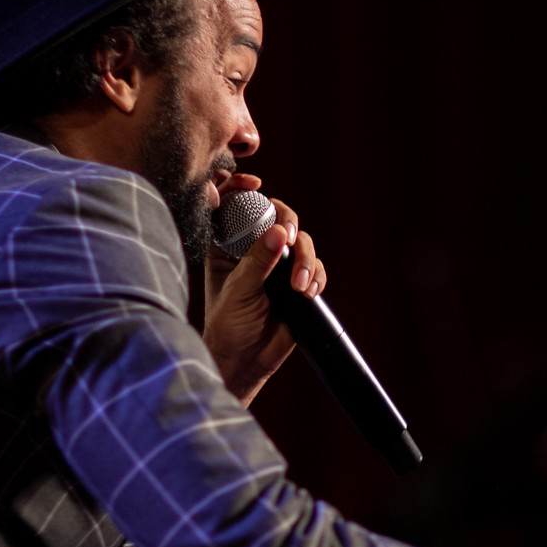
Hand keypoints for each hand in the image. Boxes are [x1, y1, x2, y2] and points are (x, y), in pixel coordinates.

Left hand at [203, 175, 326, 404]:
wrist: (246, 361)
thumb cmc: (228, 325)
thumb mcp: (238, 289)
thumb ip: (259, 260)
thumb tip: (280, 231)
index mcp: (228, 244)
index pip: (238, 205)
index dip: (246, 189)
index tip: (256, 185)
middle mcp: (255, 250)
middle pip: (279, 218)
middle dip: (290, 225)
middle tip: (291, 240)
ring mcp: (278, 265)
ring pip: (303, 243)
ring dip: (306, 261)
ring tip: (299, 288)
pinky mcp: (298, 283)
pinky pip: (316, 268)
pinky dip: (317, 277)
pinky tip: (308, 293)